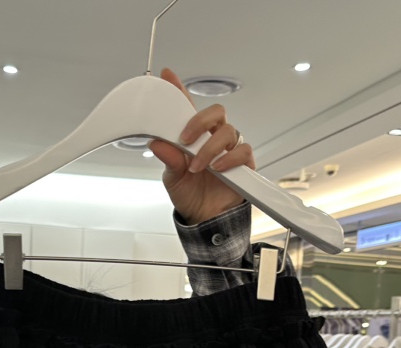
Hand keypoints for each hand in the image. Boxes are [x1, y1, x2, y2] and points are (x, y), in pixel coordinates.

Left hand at [150, 68, 255, 225]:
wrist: (205, 219)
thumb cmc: (190, 195)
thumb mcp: (172, 178)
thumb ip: (168, 158)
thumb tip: (157, 142)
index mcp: (194, 137)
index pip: (187, 108)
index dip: (179, 90)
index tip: (168, 76)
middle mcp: (212, 139)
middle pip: (216, 112)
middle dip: (200, 121)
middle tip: (186, 138)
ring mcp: (229, 150)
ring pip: (228, 131)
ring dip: (210, 148)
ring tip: (197, 166)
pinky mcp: (243, 163)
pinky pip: (242, 151)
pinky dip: (229, 158)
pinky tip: (217, 168)